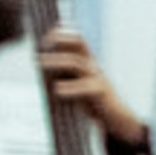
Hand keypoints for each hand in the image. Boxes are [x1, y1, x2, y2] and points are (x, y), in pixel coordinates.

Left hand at [36, 30, 141, 148]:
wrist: (116, 119)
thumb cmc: (93, 102)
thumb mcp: (77, 84)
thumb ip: (63, 74)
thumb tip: (40, 66)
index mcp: (89, 62)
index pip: (77, 40)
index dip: (61, 35)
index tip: (44, 37)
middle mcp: (93, 66)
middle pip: (79, 43)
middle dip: (60, 40)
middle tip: (42, 45)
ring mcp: (98, 77)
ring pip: (77, 63)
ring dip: (56, 61)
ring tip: (39, 63)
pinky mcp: (100, 92)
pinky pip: (85, 87)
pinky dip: (70, 87)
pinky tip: (57, 90)